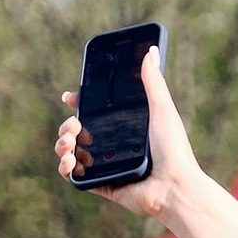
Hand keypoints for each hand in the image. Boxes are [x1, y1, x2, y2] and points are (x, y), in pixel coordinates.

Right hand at [54, 47, 200, 220]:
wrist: (175, 186)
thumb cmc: (174, 150)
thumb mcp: (162, 110)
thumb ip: (154, 81)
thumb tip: (151, 51)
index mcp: (126, 128)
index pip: (96, 113)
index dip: (79, 104)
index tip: (70, 97)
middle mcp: (115, 146)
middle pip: (79, 132)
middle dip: (67, 125)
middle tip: (74, 125)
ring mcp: (108, 166)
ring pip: (72, 153)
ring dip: (62, 144)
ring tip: (69, 141)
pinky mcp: (104, 185)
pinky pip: (76, 178)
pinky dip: (65, 168)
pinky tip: (68, 160)